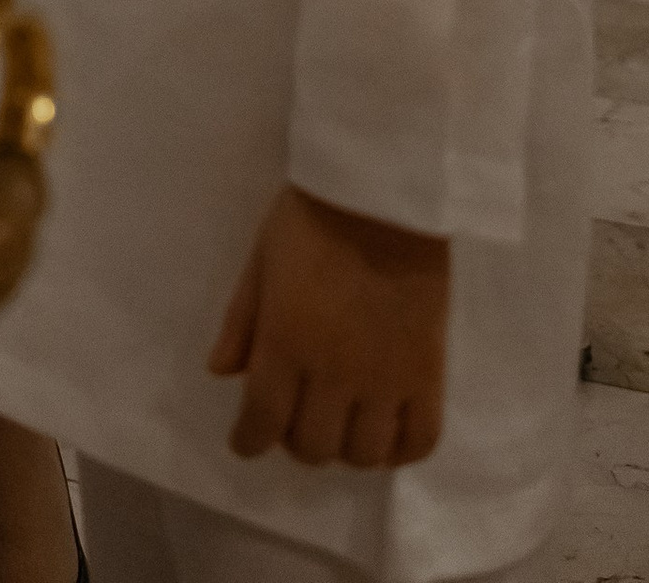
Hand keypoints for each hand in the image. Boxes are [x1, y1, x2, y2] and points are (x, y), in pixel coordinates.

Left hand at [209, 185, 449, 470]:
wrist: (384, 193)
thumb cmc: (312, 217)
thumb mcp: (260, 259)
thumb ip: (240, 320)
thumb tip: (220, 371)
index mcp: (286, 341)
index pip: (263, 420)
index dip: (249, 441)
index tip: (246, 442)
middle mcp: (335, 372)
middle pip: (313, 446)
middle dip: (295, 440)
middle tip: (295, 417)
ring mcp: (386, 378)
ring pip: (363, 454)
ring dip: (345, 448)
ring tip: (342, 423)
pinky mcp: (429, 373)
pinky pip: (420, 440)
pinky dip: (400, 451)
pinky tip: (386, 432)